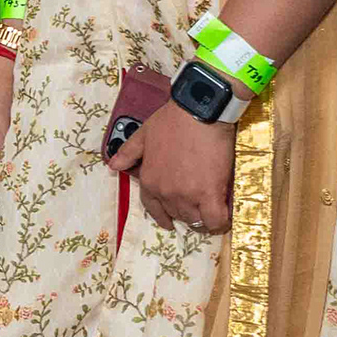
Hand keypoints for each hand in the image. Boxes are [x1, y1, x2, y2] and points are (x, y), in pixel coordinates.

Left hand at [109, 100, 233, 233]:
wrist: (198, 112)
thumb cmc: (171, 121)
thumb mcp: (143, 135)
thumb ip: (128, 153)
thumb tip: (113, 166)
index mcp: (149, 181)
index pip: (153, 209)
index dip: (163, 217)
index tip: (171, 222)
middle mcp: (165, 193)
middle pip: (178, 215)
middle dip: (187, 214)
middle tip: (198, 206)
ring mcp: (187, 195)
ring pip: (195, 220)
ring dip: (202, 218)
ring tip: (211, 212)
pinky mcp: (210, 194)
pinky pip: (215, 220)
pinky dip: (220, 223)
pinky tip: (223, 219)